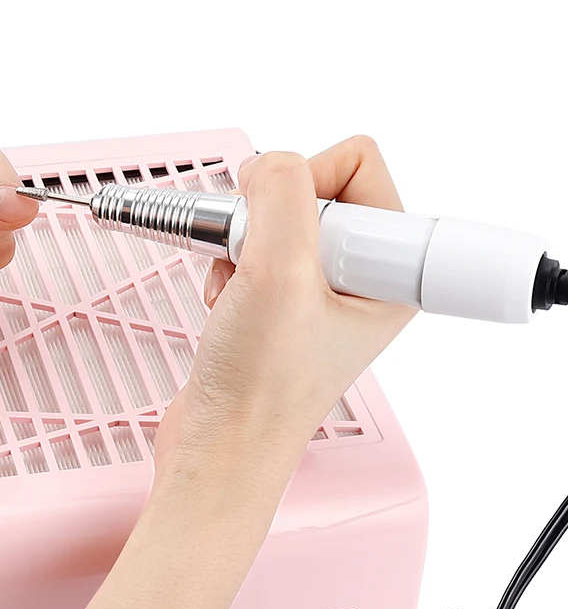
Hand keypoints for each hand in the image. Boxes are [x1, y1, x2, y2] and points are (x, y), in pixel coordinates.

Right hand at [156, 135, 415, 473]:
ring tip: (237, 290)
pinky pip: (254, 250)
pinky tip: (225, 301)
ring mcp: (319, 293)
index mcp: (388, 272)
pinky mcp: (281, 305)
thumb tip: (268, 165)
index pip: (358, 166)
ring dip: (242, 245)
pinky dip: (229, 266)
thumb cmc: (261, 388)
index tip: (281, 231)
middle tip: (254, 262)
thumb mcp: (277, 276)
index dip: (306, 183)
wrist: (221, 444)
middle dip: (266, 218)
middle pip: (313, 188)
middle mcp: (360, 278)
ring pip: (276, 219)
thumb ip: (281, 197)